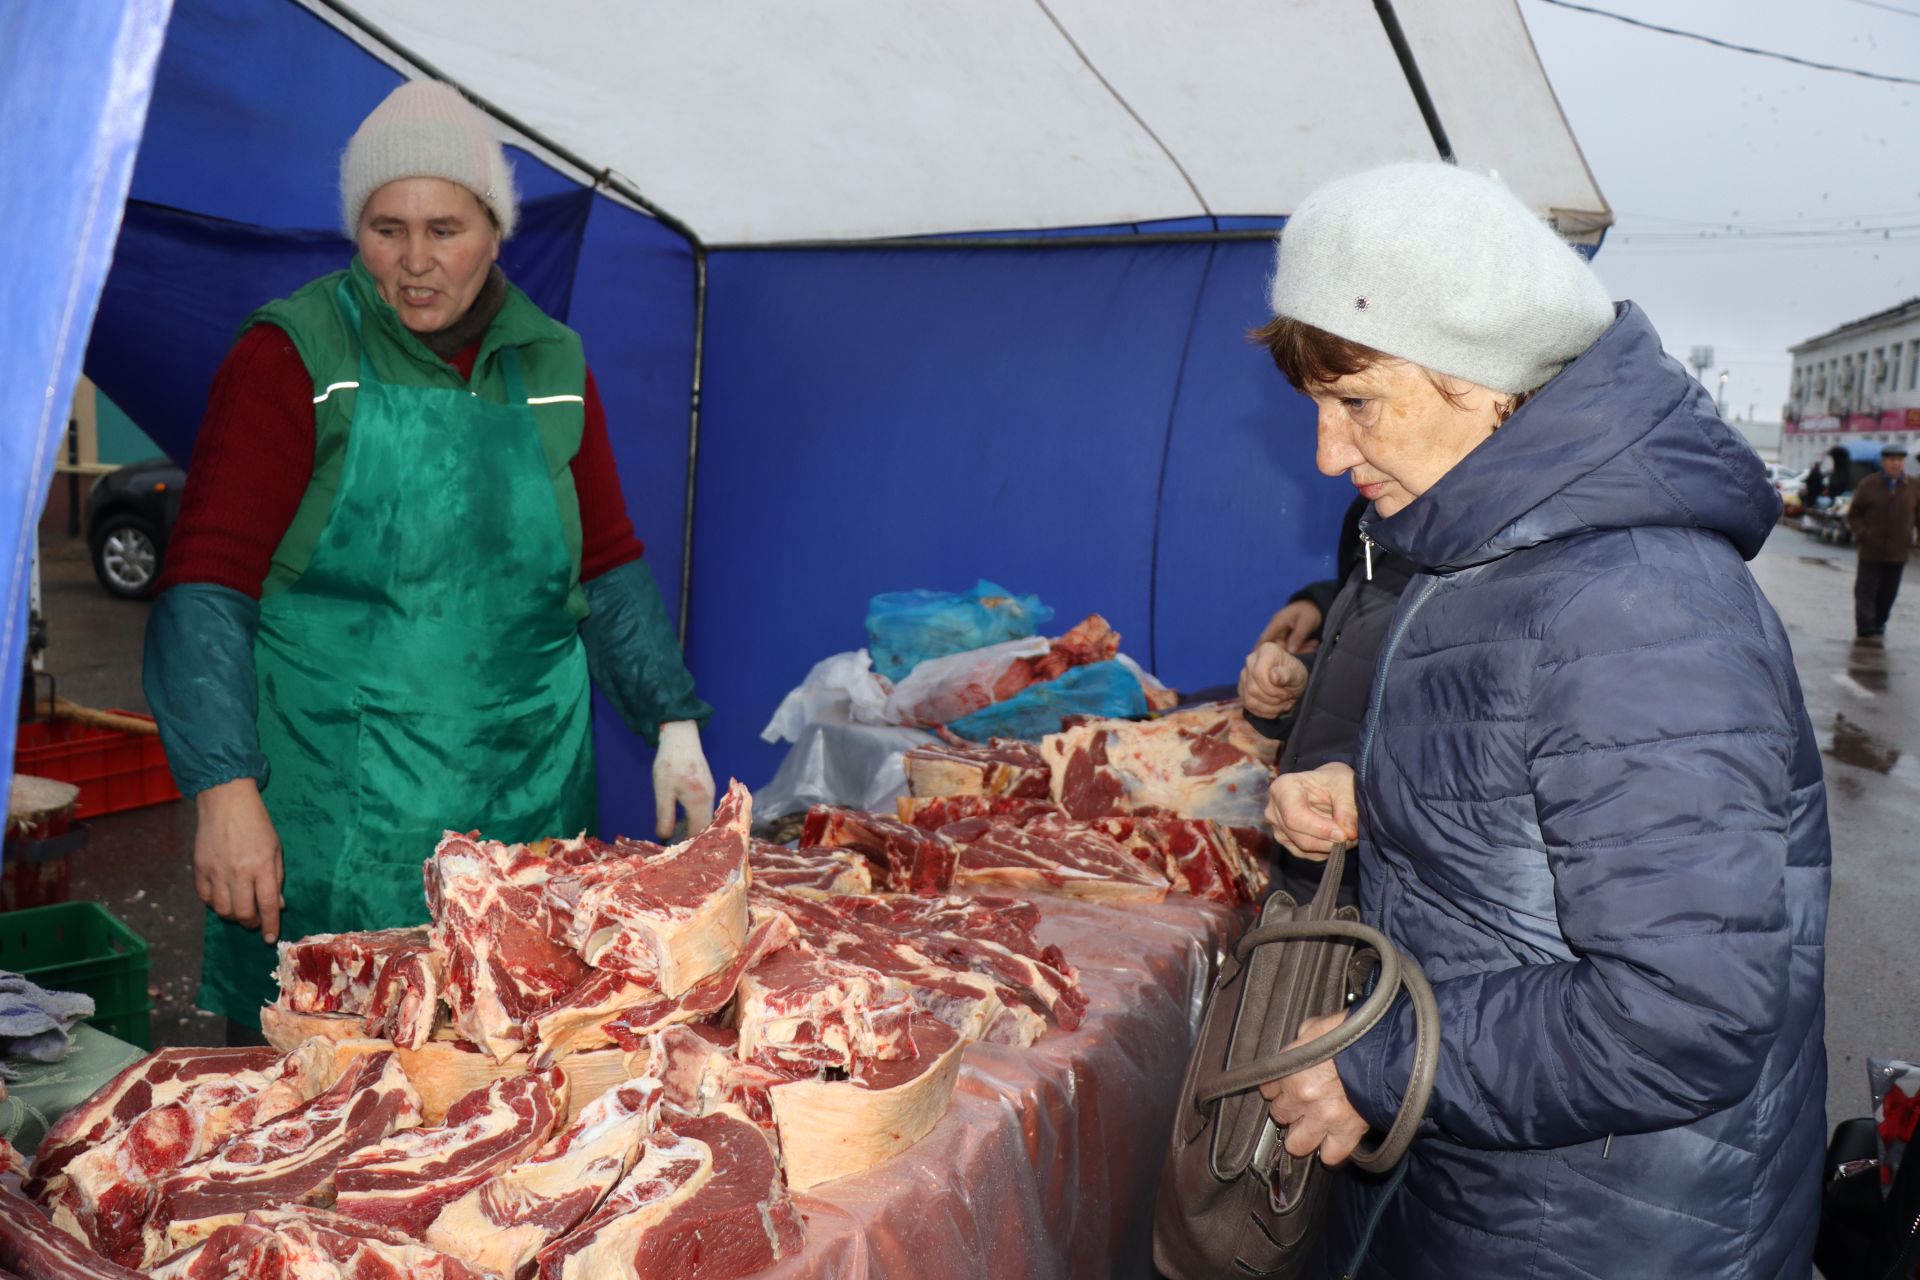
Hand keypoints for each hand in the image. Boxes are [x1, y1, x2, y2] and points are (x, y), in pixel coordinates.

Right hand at [193, 778, 284, 943]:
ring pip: (222, 910)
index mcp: (262, 867)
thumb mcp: (275, 849)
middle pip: (243, 913)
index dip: (270, 925)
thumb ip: (276, 878)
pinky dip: (214, 903)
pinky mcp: (199, 869)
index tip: (271, 938)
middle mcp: (238, 873)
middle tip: (255, 922)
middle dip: (251, 923)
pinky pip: (205, 898)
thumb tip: (278, 905)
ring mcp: (216, 872)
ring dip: (233, 916)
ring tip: (240, 910)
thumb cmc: (257, 824)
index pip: (267, 905)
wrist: (226, 802)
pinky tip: (222, 897)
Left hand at [653, 720, 716, 839]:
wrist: (681, 738)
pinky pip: (706, 810)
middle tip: (680, 851)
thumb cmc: (670, 763)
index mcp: (699, 801)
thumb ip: (665, 814)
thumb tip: (664, 837)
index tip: (678, 855)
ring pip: (707, 819)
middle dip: (695, 840)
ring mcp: (711, 792)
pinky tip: (685, 822)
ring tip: (681, 840)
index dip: (689, 844)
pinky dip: (697, 819)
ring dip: (696, 829)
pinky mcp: (707, 788)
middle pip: (707, 827)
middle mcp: (709, 798)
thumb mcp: (663, 790)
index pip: (698, 831)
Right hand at [1238, 642, 1308, 719]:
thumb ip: (1287, 674)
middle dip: (1272, 699)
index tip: (1287, 693)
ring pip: (1249, 700)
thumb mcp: (1298, 674)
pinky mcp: (1242, 687)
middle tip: (1286, 699)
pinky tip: (1274, 708)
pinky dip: (1263, 711)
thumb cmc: (1296, 675)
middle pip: (1252, 688)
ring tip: (1281, 704)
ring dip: (1269, 708)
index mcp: (1266, 651)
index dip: (1272, 689)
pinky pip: (1247, 705)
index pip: (1259, 674)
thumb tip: (1273, 676)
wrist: (1292, 681)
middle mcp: (1251, 660)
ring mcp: (1244, 674)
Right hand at [1258, 600, 1322, 653]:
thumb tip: (1290, 651)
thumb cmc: (1309, 610)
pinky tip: (1314, 644)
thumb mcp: (1306, 623)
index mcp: (1277, 623)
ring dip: (1300, 648)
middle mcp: (1276, 628)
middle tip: (1308, 651)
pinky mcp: (1288, 635)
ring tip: (1315, 644)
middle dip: (1290, 652)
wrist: (1315, 604)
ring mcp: (1282, 632)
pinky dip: (1302, 646)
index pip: (1264, 639)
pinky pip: (1292, 645)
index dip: (1260, 651)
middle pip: (1277, 645)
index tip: (1260, 663)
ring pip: (1286, 646)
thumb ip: (1298, 636)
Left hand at [1259, 1012, 1370, 1165]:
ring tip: (1313, 1126)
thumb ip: (1303, 1040)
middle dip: (1290, 1110)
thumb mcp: (1320, 1027)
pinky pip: (1330, 1156)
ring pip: (1296, 1144)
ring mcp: (1324, 1119)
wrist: (1389, 1051)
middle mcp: (1303, 1097)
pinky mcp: (1347, 1134)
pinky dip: (1331, 1150)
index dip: (1278, 1087)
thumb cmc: (1356, 1035)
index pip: (1268, 1089)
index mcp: (1292, 1070)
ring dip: (1304, 1135)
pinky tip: (1334, 1139)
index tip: (1286, 1087)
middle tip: (1303, 1104)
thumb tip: (1300, 1043)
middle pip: (1280, 1116)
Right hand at [1265, 762, 1357, 857]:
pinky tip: (1336, 838)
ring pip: (1304, 848)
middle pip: (1300, 837)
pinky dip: (1325, 850)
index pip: (1295, 817)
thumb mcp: (1345, 785)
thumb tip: (1348, 832)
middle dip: (1329, 841)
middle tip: (1352, 836)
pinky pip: (1306, 854)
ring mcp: (1278, 828)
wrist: (1327, 786)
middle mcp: (1274, 810)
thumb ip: (1347, 808)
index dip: (1321, 829)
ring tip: (1348, 835)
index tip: (1344, 834)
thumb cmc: (1333, 780)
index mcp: (1283, 788)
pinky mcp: (1286, 842)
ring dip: (1329, 847)